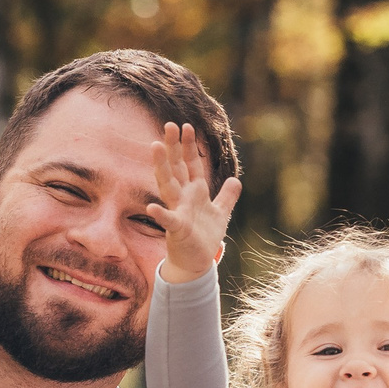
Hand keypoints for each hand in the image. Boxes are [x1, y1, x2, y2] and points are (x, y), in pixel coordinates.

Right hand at [144, 122, 241, 286]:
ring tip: (156, 147)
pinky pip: (168, 220)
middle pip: (176, 167)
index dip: (188, 146)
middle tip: (169, 124)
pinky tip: (152, 207)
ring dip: (162, 166)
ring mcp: (178, 211)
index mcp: (194, 192)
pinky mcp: (177, 230)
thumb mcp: (220, 213)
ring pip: (168, 185)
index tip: (186, 126)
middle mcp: (183, 198)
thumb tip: (236, 181)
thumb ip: (227, 196)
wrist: (196, 263)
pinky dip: (160, 214)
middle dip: (173, 147)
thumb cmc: (204, 237)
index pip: (190, 164)